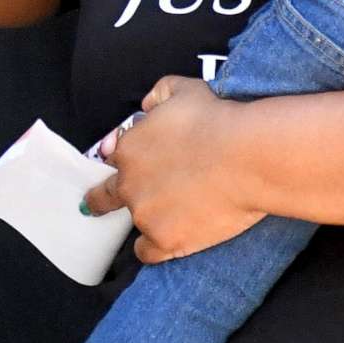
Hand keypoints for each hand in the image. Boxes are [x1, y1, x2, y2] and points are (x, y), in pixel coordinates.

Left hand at [81, 76, 265, 261]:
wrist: (248, 157)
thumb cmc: (218, 119)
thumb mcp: (182, 90)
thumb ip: (157, 95)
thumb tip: (146, 106)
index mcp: (129, 149)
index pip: (112, 160)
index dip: (124, 163)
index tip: (130, 168)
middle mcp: (129, 184)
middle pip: (107, 197)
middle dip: (102, 200)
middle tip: (96, 206)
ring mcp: (146, 216)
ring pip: (137, 222)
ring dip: (151, 217)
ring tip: (179, 212)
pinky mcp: (166, 241)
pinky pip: (147, 252)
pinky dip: (154, 248)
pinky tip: (165, 241)